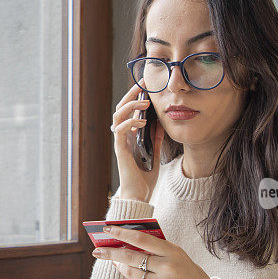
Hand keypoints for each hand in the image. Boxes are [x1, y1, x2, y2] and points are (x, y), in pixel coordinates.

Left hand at [92, 225, 221, 278]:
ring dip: (119, 266)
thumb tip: (127, 242)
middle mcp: (167, 267)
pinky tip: (125, 272)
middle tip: (97, 250)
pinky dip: (131, 278)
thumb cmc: (187, 273)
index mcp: (172, 251)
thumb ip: (157, 249)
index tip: (107, 229)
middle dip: (111, 252)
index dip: (121, 233)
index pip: (141, 239)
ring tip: (111, 261)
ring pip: (131, 272)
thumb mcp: (177, 255)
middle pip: (131, 257)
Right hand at [111, 82, 164, 201]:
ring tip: (145, 102)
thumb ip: (156, 138)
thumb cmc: (144, 178)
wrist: (138, 195)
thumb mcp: (155, 154)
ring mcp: (120, 142)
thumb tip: (160, 123)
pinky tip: (141, 121)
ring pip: (117, 115)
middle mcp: (123, 136)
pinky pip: (119, 130)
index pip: (129, 110)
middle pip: (121, 107)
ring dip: (131, 105)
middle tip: (143, 83)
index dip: (136, 96)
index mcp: (130, 136)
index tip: (146, 84)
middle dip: (131, 93)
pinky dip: (129, 122)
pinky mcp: (120, 149)